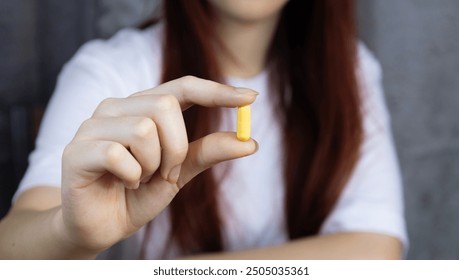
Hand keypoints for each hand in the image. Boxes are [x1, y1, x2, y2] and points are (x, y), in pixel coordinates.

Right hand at [60, 76, 257, 252]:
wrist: (100, 226)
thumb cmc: (137, 195)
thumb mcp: (180, 173)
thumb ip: (207, 153)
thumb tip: (250, 141)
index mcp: (142, 107)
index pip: (184, 87)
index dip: (217, 91)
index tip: (252, 98)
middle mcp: (117, 108)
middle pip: (165, 106)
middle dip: (176, 148)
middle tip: (165, 173)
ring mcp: (93, 125)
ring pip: (144, 129)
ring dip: (152, 165)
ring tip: (139, 179)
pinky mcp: (77, 150)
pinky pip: (118, 155)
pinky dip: (131, 177)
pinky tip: (122, 184)